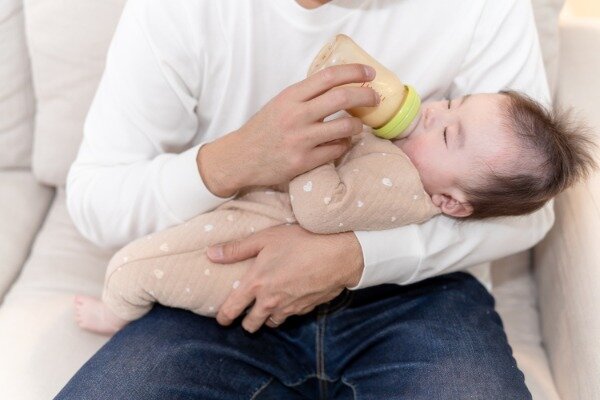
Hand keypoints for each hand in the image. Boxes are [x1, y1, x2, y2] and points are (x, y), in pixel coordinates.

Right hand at [197, 64, 378, 196]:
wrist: (241, 158)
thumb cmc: (263, 129)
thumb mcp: (280, 104)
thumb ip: (305, 96)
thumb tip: (339, 87)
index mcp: (291, 96)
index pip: (329, 77)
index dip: (354, 72)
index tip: (369, 73)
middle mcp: (297, 115)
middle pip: (343, 98)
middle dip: (366, 96)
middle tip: (374, 99)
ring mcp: (301, 139)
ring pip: (345, 127)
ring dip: (358, 125)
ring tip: (357, 125)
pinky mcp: (304, 161)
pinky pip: (336, 150)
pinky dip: (344, 144)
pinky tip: (341, 142)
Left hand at [206, 224, 363, 332]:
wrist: (339, 254)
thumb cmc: (302, 241)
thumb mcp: (265, 238)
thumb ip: (236, 249)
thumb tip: (211, 254)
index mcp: (256, 285)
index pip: (231, 310)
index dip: (223, 317)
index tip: (221, 318)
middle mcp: (270, 301)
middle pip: (251, 325)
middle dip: (246, 321)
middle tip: (245, 312)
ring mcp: (290, 308)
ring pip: (272, 322)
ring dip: (267, 317)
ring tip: (268, 304)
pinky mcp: (306, 309)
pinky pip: (291, 315)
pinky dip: (287, 310)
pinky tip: (290, 296)